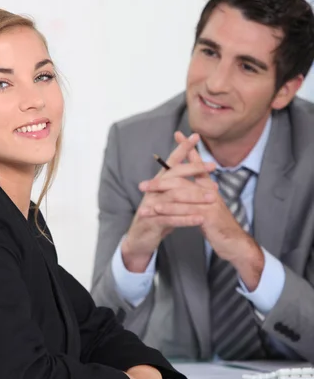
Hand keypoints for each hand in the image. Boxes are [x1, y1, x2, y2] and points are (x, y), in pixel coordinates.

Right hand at [121, 133, 215, 272]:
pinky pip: (171, 219)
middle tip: (212, 166)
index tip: (195, 136)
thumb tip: (196, 173)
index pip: (171, 162)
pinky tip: (200, 218)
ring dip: (195, 197)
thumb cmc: (157, 217)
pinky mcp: (152, 221)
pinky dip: (186, 219)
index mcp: (158, 183)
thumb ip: (179, 187)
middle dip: (193, 169)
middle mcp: (153, 191)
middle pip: (174, 176)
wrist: (139, 239)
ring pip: (175, 198)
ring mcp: (151, 206)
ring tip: (213, 197)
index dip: (181, 149)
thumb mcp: (168, 199)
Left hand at [144, 132, 264, 288]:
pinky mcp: (207, 215)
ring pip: (180, 194)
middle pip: (182, 179)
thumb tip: (187, 188)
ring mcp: (209, 202)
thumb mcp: (208, 207)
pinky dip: (168, 210)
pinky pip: (184, 210)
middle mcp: (210, 191)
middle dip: (160, 181)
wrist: (235, 244)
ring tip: (144, 200)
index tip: (177, 134)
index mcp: (209, 187)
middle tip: (142, 185)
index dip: (188, 149)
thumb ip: (198, 195)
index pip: (197, 164)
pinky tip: (156, 211)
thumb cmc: (219, 226)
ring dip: (159, 196)